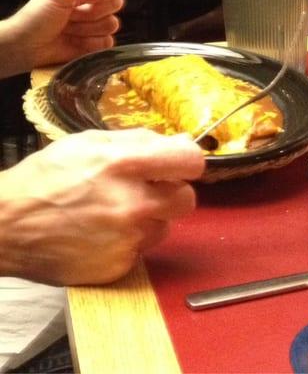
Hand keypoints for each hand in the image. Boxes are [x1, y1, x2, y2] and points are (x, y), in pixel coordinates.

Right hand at [0, 129, 204, 285]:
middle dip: (171, 193)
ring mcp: (127, 239)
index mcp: (124, 165)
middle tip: (146, 191)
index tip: (179, 165)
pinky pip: (143, 249)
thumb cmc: (46, 178)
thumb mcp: (89, 143)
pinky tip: (103, 233)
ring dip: (149, 218)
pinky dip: (130, 241)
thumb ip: (141, 141)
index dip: (188, 162)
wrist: (7, 225)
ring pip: (165, 226)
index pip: (191, 162)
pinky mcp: (120, 265)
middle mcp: (132, 204)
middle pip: (187, 200)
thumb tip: (181, 144)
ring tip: (113, 213)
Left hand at [8, 0, 123, 69]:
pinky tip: (76, 42)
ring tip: (69, 29)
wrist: (28, 47)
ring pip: (112, 24)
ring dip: (88, 29)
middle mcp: (92, 4)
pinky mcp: (96, 44)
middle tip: (73, 14)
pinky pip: (108, 42)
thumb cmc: (37, 16)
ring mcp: (95, 25)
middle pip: (116, 3)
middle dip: (95, 11)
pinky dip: (91, 44)